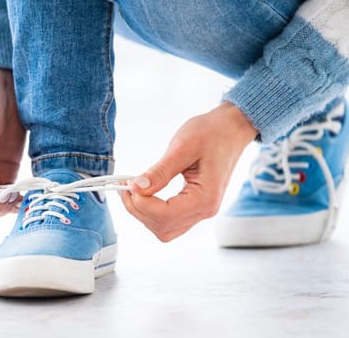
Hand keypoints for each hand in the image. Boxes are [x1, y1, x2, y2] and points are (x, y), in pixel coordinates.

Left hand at [120, 102, 257, 241]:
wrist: (232, 129)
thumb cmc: (212, 133)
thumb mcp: (182, 147)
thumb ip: (159, 171)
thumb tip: (136, 188)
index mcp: (206, 198)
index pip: (165, 215)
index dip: (141, 203)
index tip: (128, 183)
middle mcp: (205, 211)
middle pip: (162, 227)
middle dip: (138, 210)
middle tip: (125, 186)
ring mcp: (200, 211)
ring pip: (164, 229)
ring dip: (143, 213)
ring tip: (131, 189)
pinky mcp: (194, 206)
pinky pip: (169, 221)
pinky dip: (152, 211)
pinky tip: (143, 193)